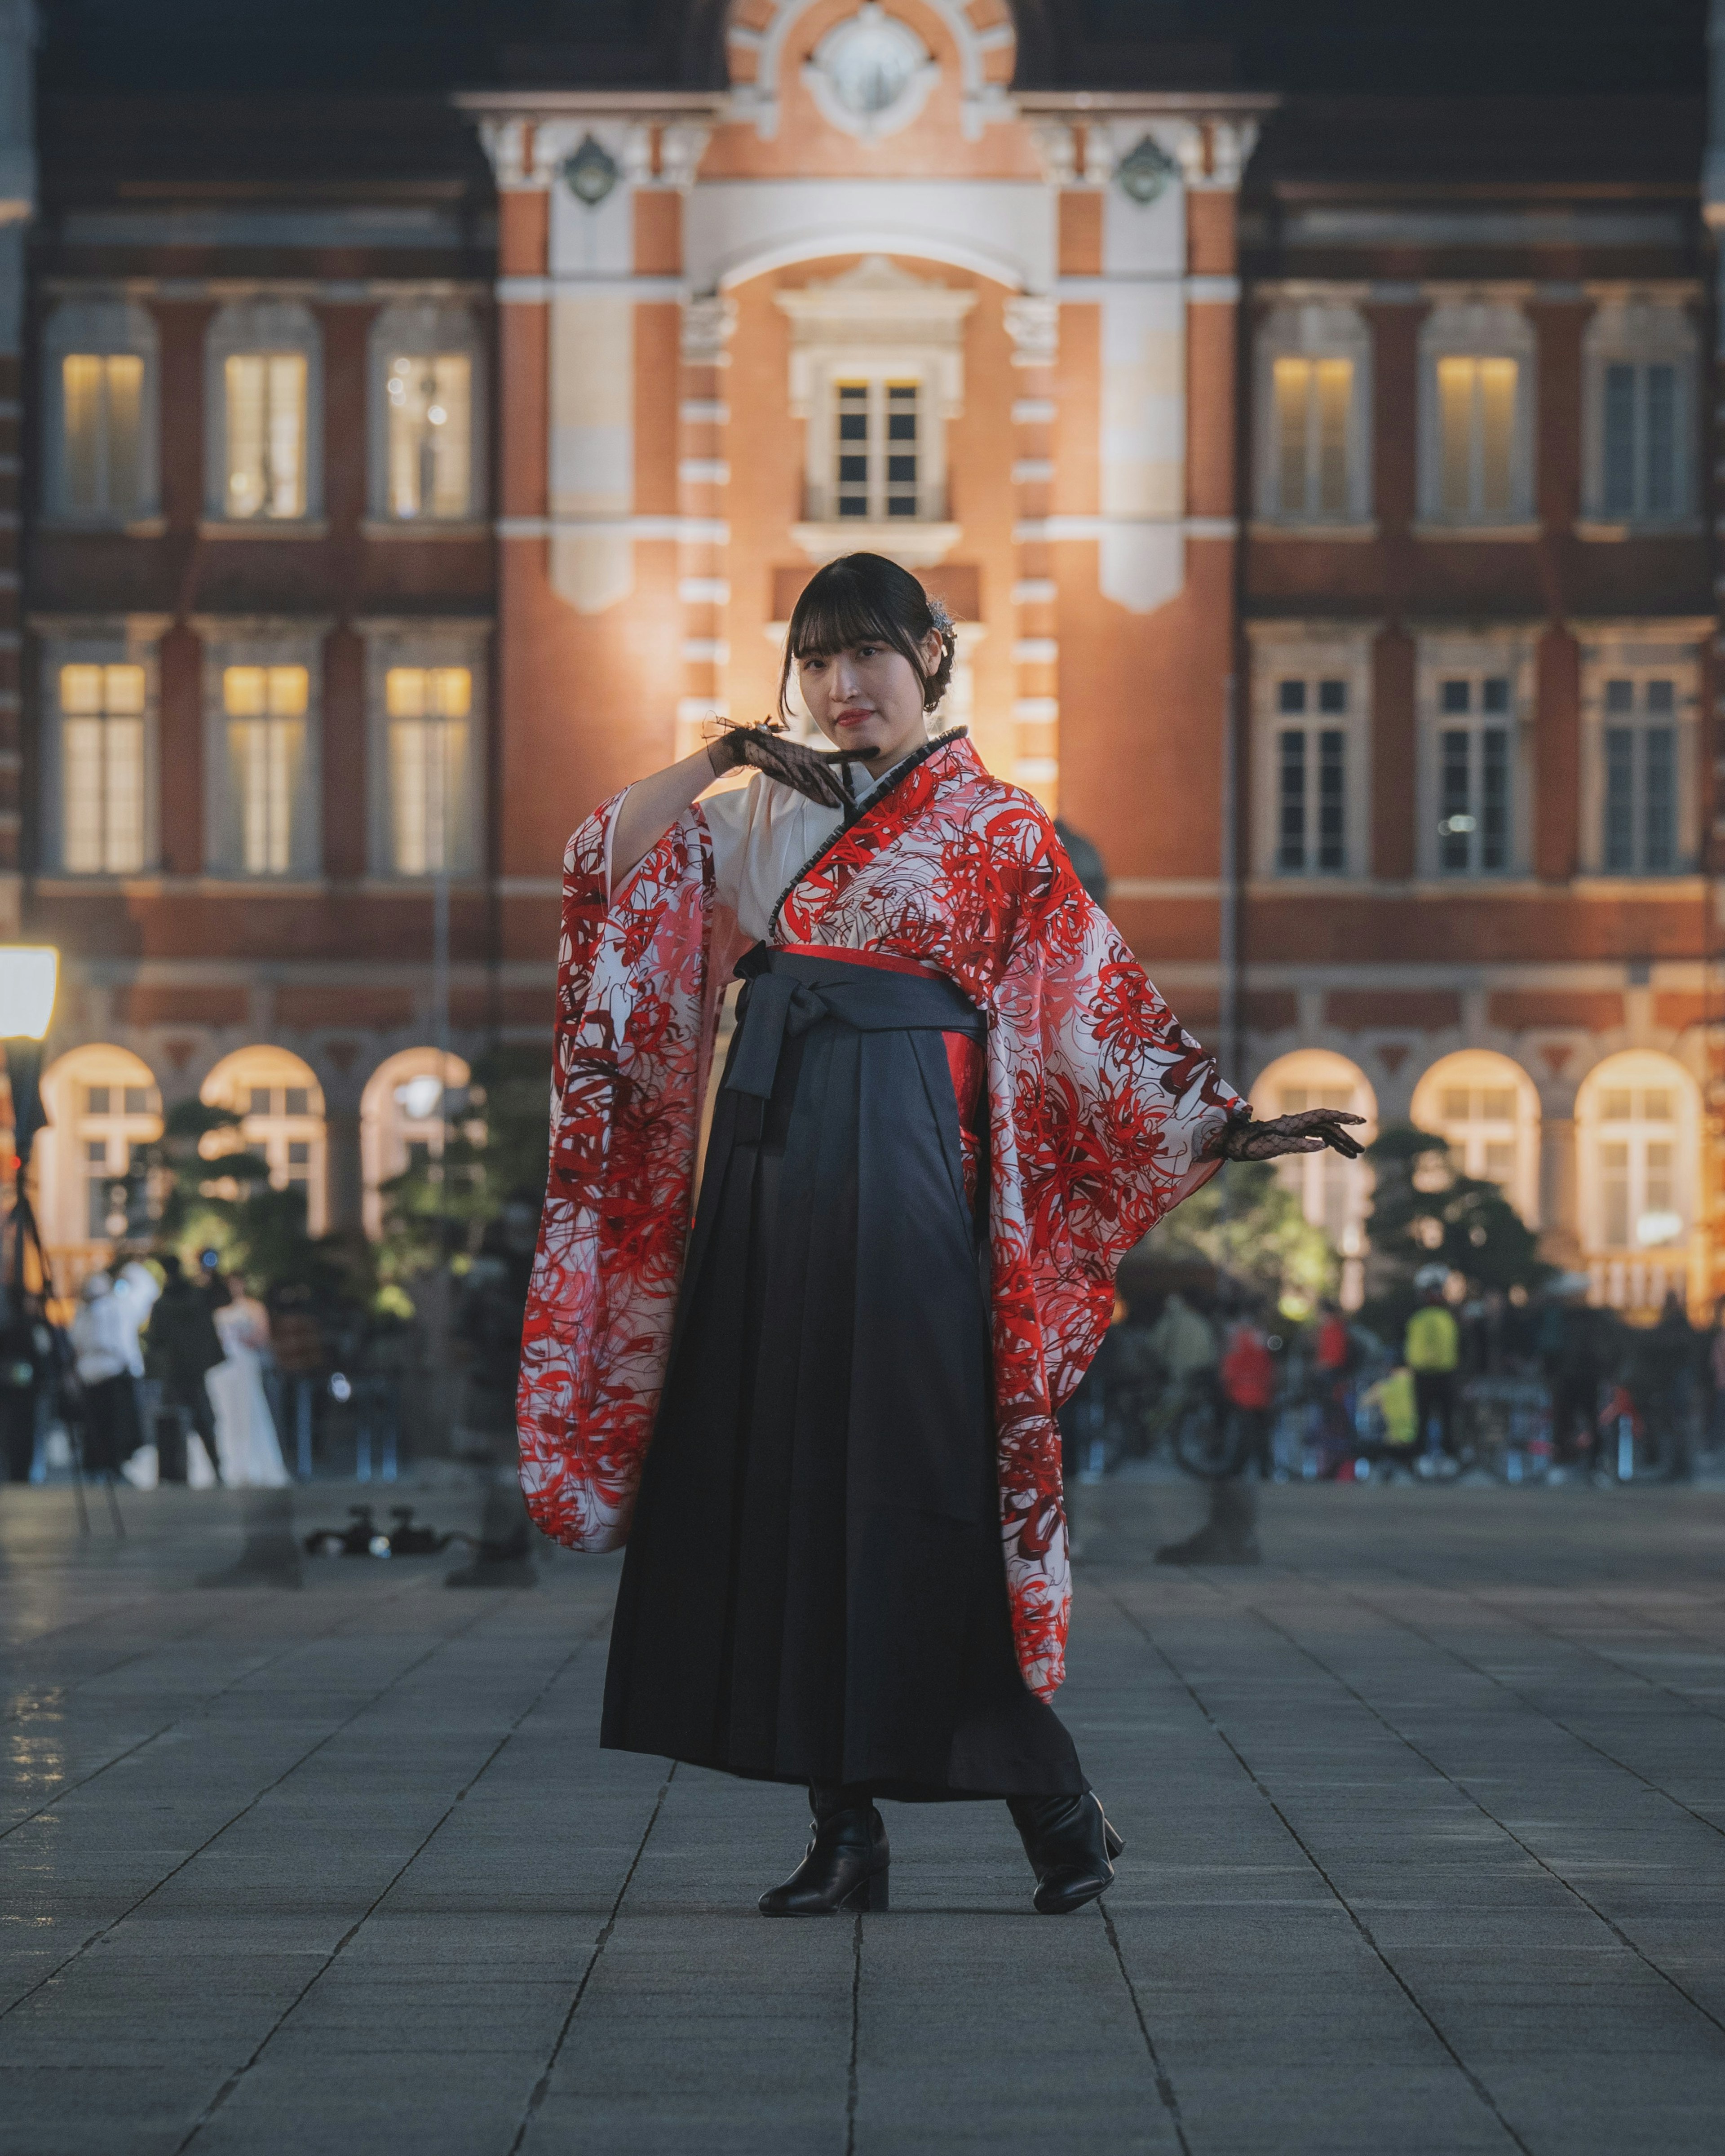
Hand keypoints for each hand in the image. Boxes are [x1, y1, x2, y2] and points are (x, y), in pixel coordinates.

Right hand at [710, 725, 854, 810]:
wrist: (754, 745)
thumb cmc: (778, 757)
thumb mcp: (798, 766)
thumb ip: (811, 781)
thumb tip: (828, 797)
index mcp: (814, 756)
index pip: (839, 758)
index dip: (857, 754)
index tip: (876, 750)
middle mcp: (809, 757)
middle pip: (828, 775)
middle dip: (841, 790)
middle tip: (853, 803)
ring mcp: (796, 760)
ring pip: (813, 777)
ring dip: (824, 791)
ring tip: (833, 804)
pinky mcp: (782, 762)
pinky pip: (792, 773)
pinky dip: (798, 780)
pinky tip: (804, 788)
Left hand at [1204, 1109, 1366, 1162]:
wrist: (1236, 1143)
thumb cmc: (1253, 1145)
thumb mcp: (1275, 1147)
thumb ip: (1299, 1145)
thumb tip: (1322, 1145)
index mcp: (1296, 1122)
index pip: (1325, 1115)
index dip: (1344, 1117)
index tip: (1361, 1120)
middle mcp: (1298, 1122)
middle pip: (1328, 1127)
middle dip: (1346, 1138)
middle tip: (1361, 1151)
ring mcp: (1296, 1129)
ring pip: (1324, 1133)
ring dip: (1339, 1143)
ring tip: (1354, 1156)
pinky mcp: (1293, 1135)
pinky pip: (1315, 1137)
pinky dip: (1327, 1143)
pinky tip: (1335, 1149)